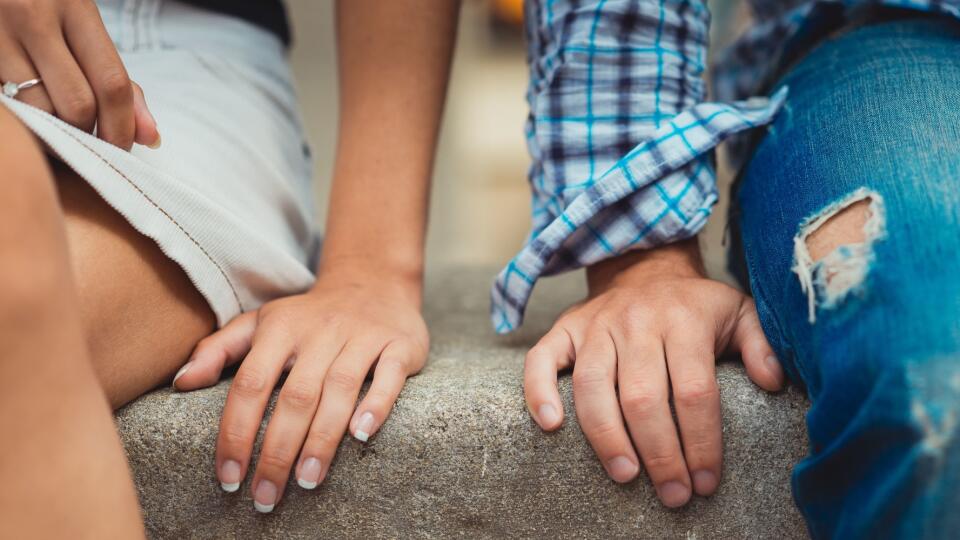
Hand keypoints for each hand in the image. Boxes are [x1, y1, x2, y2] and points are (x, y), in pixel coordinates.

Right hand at [0, 0, 158, 148]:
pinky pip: (10, 106)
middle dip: (88, 135)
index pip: (112, 83)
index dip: (122, 128)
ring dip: (55, 132)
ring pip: (40, 111)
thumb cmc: (41, 9)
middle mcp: (35, 17)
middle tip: (88, 144)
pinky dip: (28, 121)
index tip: (122, 151)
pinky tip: (33, 116)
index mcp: (76, 8)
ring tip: (56, 126)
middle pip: (78, 104)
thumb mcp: (82, 30)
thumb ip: (115, 80)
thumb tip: (151, 137)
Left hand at [173, 267, 428, 511]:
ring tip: (307, 481)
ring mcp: (362, 336)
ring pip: (339, 390)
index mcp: (280, 328)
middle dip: (277, 451)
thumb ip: (218, 350)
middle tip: (266, 496)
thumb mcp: (261, 322)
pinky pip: (388, 376)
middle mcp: (320, 331)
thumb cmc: (309, 317)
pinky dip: (376, 405)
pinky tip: (361, 435)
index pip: (250, 384)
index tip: (230, 477)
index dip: (237, 433)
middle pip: (295, 396)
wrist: (374, 283)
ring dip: (322, 439)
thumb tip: (180, 383)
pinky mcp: (399, 344)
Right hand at [523, 238, 783, 506]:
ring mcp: (596, 325)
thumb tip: (773, 382)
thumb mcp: (738, 311)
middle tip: (672, 494)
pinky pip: (542, 359)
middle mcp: (637, 321)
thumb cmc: (694, 305)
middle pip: (643, 396)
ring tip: (625, 475)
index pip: (694, 391)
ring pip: (593, 385)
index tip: (707, 482)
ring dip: (606, 436)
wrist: (644, 267)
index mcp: (684, 319)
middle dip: (659, 454)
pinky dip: (539, 391)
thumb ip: (761, 343)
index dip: (701, 442)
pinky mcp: (565, 329)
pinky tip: (550, 426)